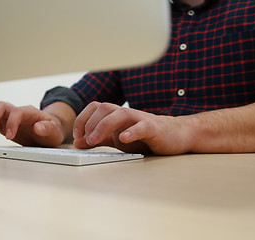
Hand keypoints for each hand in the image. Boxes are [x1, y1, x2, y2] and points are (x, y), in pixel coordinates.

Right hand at [0, 101, 65, 146]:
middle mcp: (18, 112)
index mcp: (29, 111)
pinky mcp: (5, 125)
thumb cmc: (52, 129)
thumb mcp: (55, 131)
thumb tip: (38, 127)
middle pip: (1, 106)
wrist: (50, 132)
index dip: (11, 123)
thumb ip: (48, 128)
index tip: (9, 136)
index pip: (17, 112)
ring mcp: (10, 118)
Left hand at [72, 102, 194, 154]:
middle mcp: (127, 113)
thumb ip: (99, 139)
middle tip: (85, 140)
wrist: (176, 135)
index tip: (77, 136)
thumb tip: (78, 142)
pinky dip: (131, 132)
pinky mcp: (154, 128)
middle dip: (90, 123)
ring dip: (103, 126)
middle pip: (103, 108)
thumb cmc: (146, 137)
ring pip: (120, 114)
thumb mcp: (118, 139)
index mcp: (116, 114)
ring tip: (94, 140)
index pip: (94, 107)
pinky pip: (142, 127)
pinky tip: (123, 139)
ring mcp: (140, 119)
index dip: (82, 119)